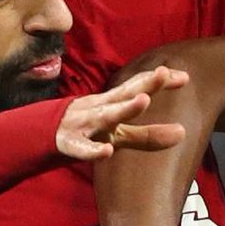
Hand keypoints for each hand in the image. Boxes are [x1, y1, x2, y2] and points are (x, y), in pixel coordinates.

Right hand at [57, 67, 189, 160]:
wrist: (39, 136)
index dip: (159, 81)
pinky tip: (107, 152)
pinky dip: (93, 150)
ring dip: (123, 108)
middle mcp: (100, 108)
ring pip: (105, 115)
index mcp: (112, 103)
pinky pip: (81, 148)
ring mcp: (83, 125)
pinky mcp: (68, 143)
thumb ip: (148, 135)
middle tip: (163, 73)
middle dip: (144, 83)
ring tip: (144, 101)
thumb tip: (183, 133)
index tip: (185, 77)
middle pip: (124, 93)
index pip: (137, 87)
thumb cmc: (86, 131)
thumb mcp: (117, 133)